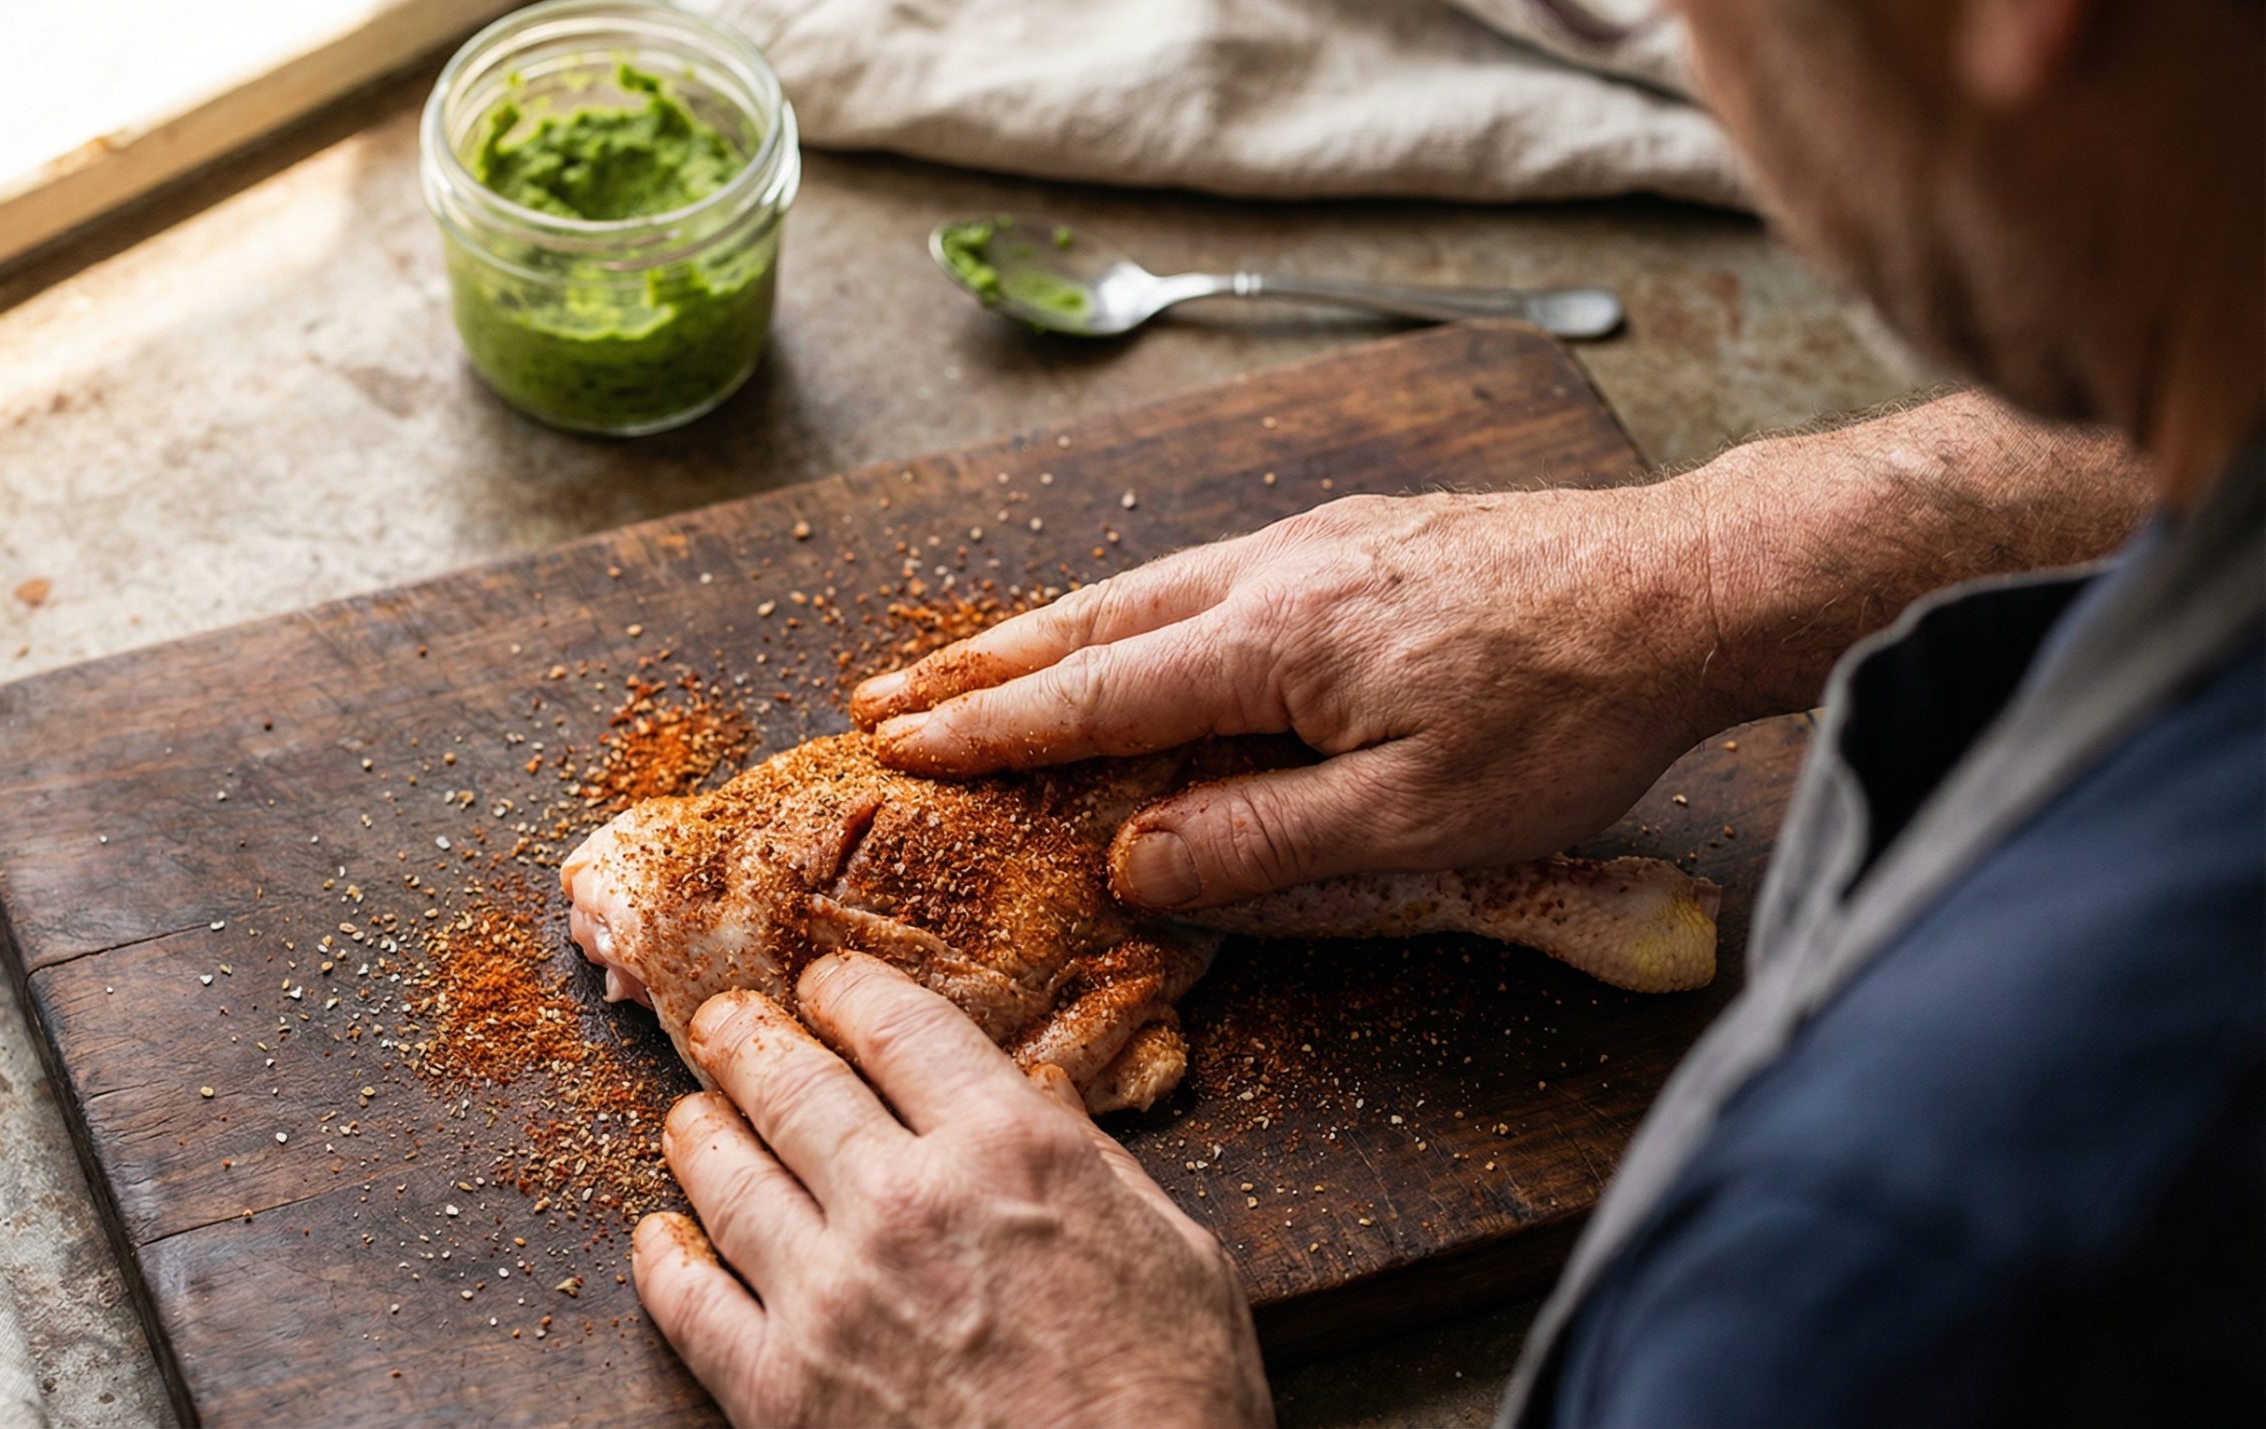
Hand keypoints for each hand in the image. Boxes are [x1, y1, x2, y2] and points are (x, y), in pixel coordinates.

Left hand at [632, 952, 1269, 1427]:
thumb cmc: (1173, 1401)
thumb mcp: (1174, 1250)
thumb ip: (1089, 1163)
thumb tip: (1040, 1100)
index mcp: (1011, 1149)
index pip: (897, 1024)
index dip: (848, 990)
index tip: (828, 984)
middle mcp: (906, 1202)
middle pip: (793, 1083)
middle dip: (750, 1039)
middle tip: (727, 1023)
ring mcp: (831, 1298)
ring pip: (727, 1176)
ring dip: (701, 1131)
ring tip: (691, 1116)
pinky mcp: (782, 1392)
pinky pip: (691, 1305)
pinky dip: (665, 1261)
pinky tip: (662, 1238)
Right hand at [849, 488, 1725, 909]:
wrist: (1680, 590)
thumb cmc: (1565, 716)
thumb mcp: (1419, 820)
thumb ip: (1263, 842)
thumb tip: (1130, 862)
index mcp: (1276, 641)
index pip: (1096, 693)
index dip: (991, 727)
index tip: (896, 742)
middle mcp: (1275, 571)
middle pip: (1092, 622)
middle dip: (977, 665)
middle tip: (880, 694)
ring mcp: (1316, 542)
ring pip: (1143, 587)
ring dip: (1042, 632)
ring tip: (965, 665)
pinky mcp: (1357, 537)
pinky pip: (1202, 573)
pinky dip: (1125, 609)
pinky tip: (1122, 629)